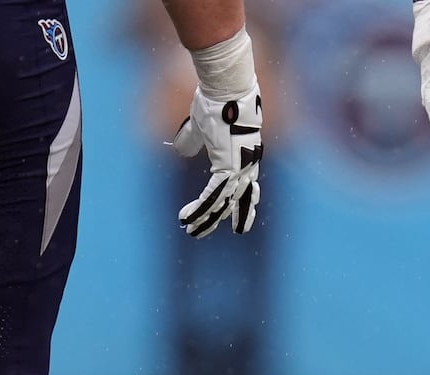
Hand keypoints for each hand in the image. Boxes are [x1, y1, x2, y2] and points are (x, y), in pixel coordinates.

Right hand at [170, 85, 262, 236]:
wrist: (226, 86)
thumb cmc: (215, 100)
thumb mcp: (200, 126)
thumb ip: (192, 140)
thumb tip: (182, 151)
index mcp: (244, 155)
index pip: (241, 185)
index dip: (235, 201)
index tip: (226, 213)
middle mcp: (247, 164)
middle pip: (238, 199)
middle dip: (230, 217)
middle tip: (226, 232)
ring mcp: (240, 166)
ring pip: (224, 202)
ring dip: (207, 219)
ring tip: (194, 233)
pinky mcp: (228, 165)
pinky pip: (214, 194)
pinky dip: (201, 208)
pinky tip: (188, 218)